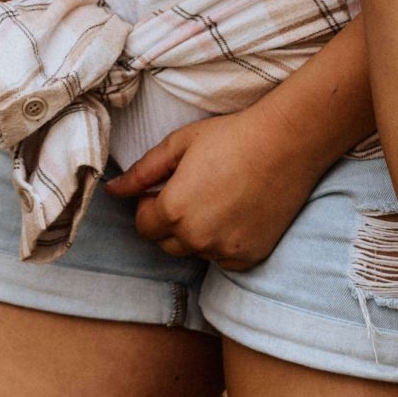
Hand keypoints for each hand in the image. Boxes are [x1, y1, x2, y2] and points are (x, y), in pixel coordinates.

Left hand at [103, 110, 314, 271]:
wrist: (285, 144)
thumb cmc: (229, 137)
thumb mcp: (178, 145)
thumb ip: (141, 172)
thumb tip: (112, 191)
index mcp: (175, 210)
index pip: (143, 227)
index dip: (149, 206)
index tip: (165, 188)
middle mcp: (198, 238)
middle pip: (166, 243)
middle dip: (170, 222)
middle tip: (191, 192)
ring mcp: (226, 250)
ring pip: (196, 251)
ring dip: (197, 233)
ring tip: (216, 199)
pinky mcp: (251, 257)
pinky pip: (223, 258)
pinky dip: (222, 242)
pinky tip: (235, 213)